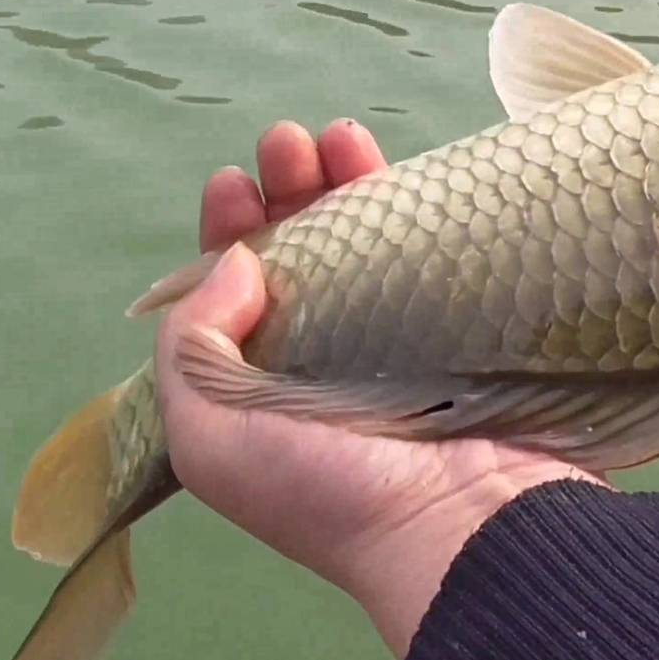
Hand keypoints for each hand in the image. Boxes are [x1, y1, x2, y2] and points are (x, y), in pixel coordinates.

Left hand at [153, 119, 602, 657]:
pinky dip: (417, 205)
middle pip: (304, 254)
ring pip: (369, 243)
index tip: (232, 182)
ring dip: (347, 183)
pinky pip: (436, 251)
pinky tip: (402, 167)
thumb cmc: (325, 489)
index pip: (235, 295)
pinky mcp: (466, 325)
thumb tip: (238, 261)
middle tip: (286, 144)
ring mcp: (402, 341)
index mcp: (262, 390)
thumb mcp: (210, 434)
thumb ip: (191, 341)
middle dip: (288, 191)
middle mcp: (327, 361)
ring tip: (337, 135)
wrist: (459, 523)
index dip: (229, 232)